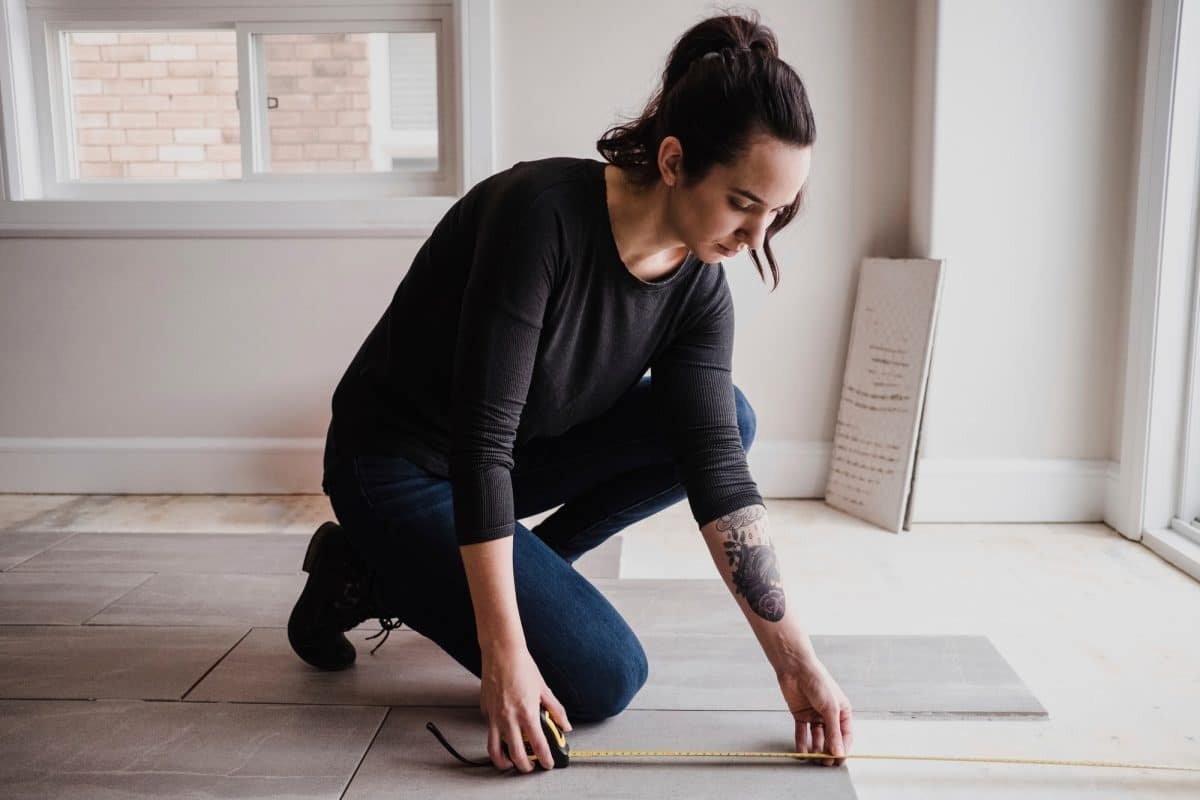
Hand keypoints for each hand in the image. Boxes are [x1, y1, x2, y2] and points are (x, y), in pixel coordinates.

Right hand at [479, 643, 571, 772]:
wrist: (501, 652)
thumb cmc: (522, 666)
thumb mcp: (544, 689)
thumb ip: (556, 710)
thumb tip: (566, 725)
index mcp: (527, 713)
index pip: (539, 745)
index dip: (545, 759)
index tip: (548, 764)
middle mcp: (509, 718)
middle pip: (516, 755)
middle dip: (525, 767)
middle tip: (531, 767)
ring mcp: (494, 717)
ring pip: (495, 751)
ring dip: (504, 762)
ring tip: (512, 762)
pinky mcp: (484, 712)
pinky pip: (490, 732)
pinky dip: (497, 739)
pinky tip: (505, 734)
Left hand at [777, 655, 852, 766]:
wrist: (796, 668)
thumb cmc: (818, 681)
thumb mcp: (830, 708)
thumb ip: (833, 732)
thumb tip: (838, 752)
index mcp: (842, 712)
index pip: (845, 736)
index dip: (842, 749)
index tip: (838, 761)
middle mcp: (829, 715)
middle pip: (831, 739)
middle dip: (829, 752)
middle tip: (825, 764)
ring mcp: (815, 716)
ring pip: (817, 738)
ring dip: (816, 750)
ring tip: (814, 760)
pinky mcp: (801, 715)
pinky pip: (802, 733)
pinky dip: (802, 743)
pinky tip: (801, 753)